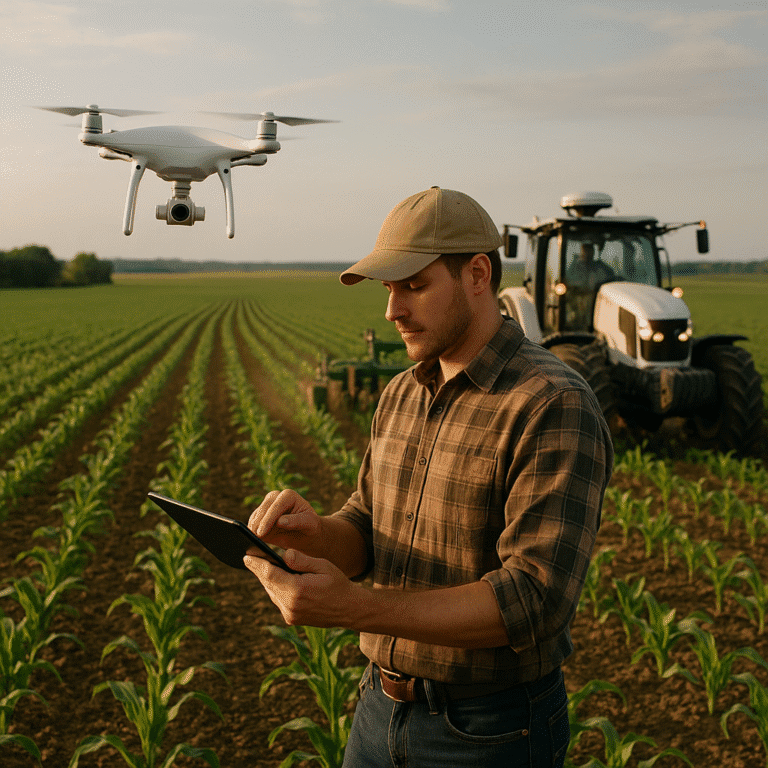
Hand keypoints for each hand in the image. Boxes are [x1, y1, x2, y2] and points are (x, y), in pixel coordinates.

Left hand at [243, 549, 362, 628]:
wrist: (349, 609)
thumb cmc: (337, 584)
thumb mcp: (323, 565)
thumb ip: (301, 559)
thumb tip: (283, 554)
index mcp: (298, 589)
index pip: (270, 574)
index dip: (257, 564)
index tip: (246, 556)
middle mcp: (291, 605)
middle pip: (268, 583)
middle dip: (260, 570)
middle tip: (250, 558)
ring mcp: (290, 615)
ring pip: (272, 593)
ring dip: (267, 580)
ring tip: (261, 566)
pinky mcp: (292, 619)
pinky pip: (279, 600)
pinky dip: (276, 589)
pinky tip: (276, 580)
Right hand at [247, 489, 321, 550]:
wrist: (305, 534)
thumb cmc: (310, 526)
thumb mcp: (309, 523)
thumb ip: (296, 521)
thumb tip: (280, 522)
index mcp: (288, 495)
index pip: (276, 506)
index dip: (268, 519)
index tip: (262, 532)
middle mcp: (275, 497)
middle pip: (263, 509)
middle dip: (258, 524)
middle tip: (254, 537)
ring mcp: (266, 507)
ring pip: (255, 516)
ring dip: (253, 528)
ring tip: (251, 540)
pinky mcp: (260, 517)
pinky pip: (252, 523)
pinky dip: (251, 531)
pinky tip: (251, 540)